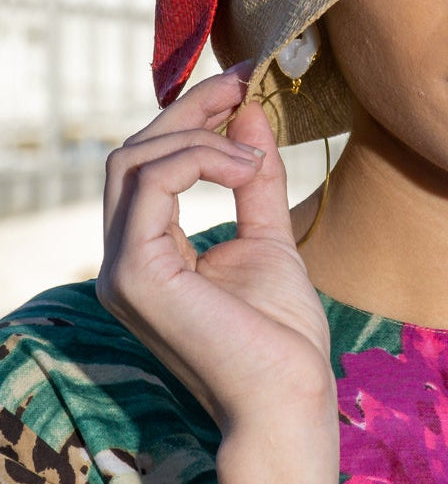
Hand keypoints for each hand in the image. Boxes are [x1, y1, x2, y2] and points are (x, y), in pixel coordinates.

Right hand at [97, 66, 335, 435]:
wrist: (288, 400)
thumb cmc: (281, 337)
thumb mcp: (269, 238)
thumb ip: (254, 181)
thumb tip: (250, 115)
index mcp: (148, 253)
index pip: (148, 164)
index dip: (191, 114)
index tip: (244, 83)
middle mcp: (122, 259)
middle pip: (134, 152)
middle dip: (190, 109)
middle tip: (246, 84)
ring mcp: (122, 269)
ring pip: (137, 160)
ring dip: (201, 135)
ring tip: (256, 155)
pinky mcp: (136, 274)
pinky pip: (152, 183)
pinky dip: (201, 158)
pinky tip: (247, 168)